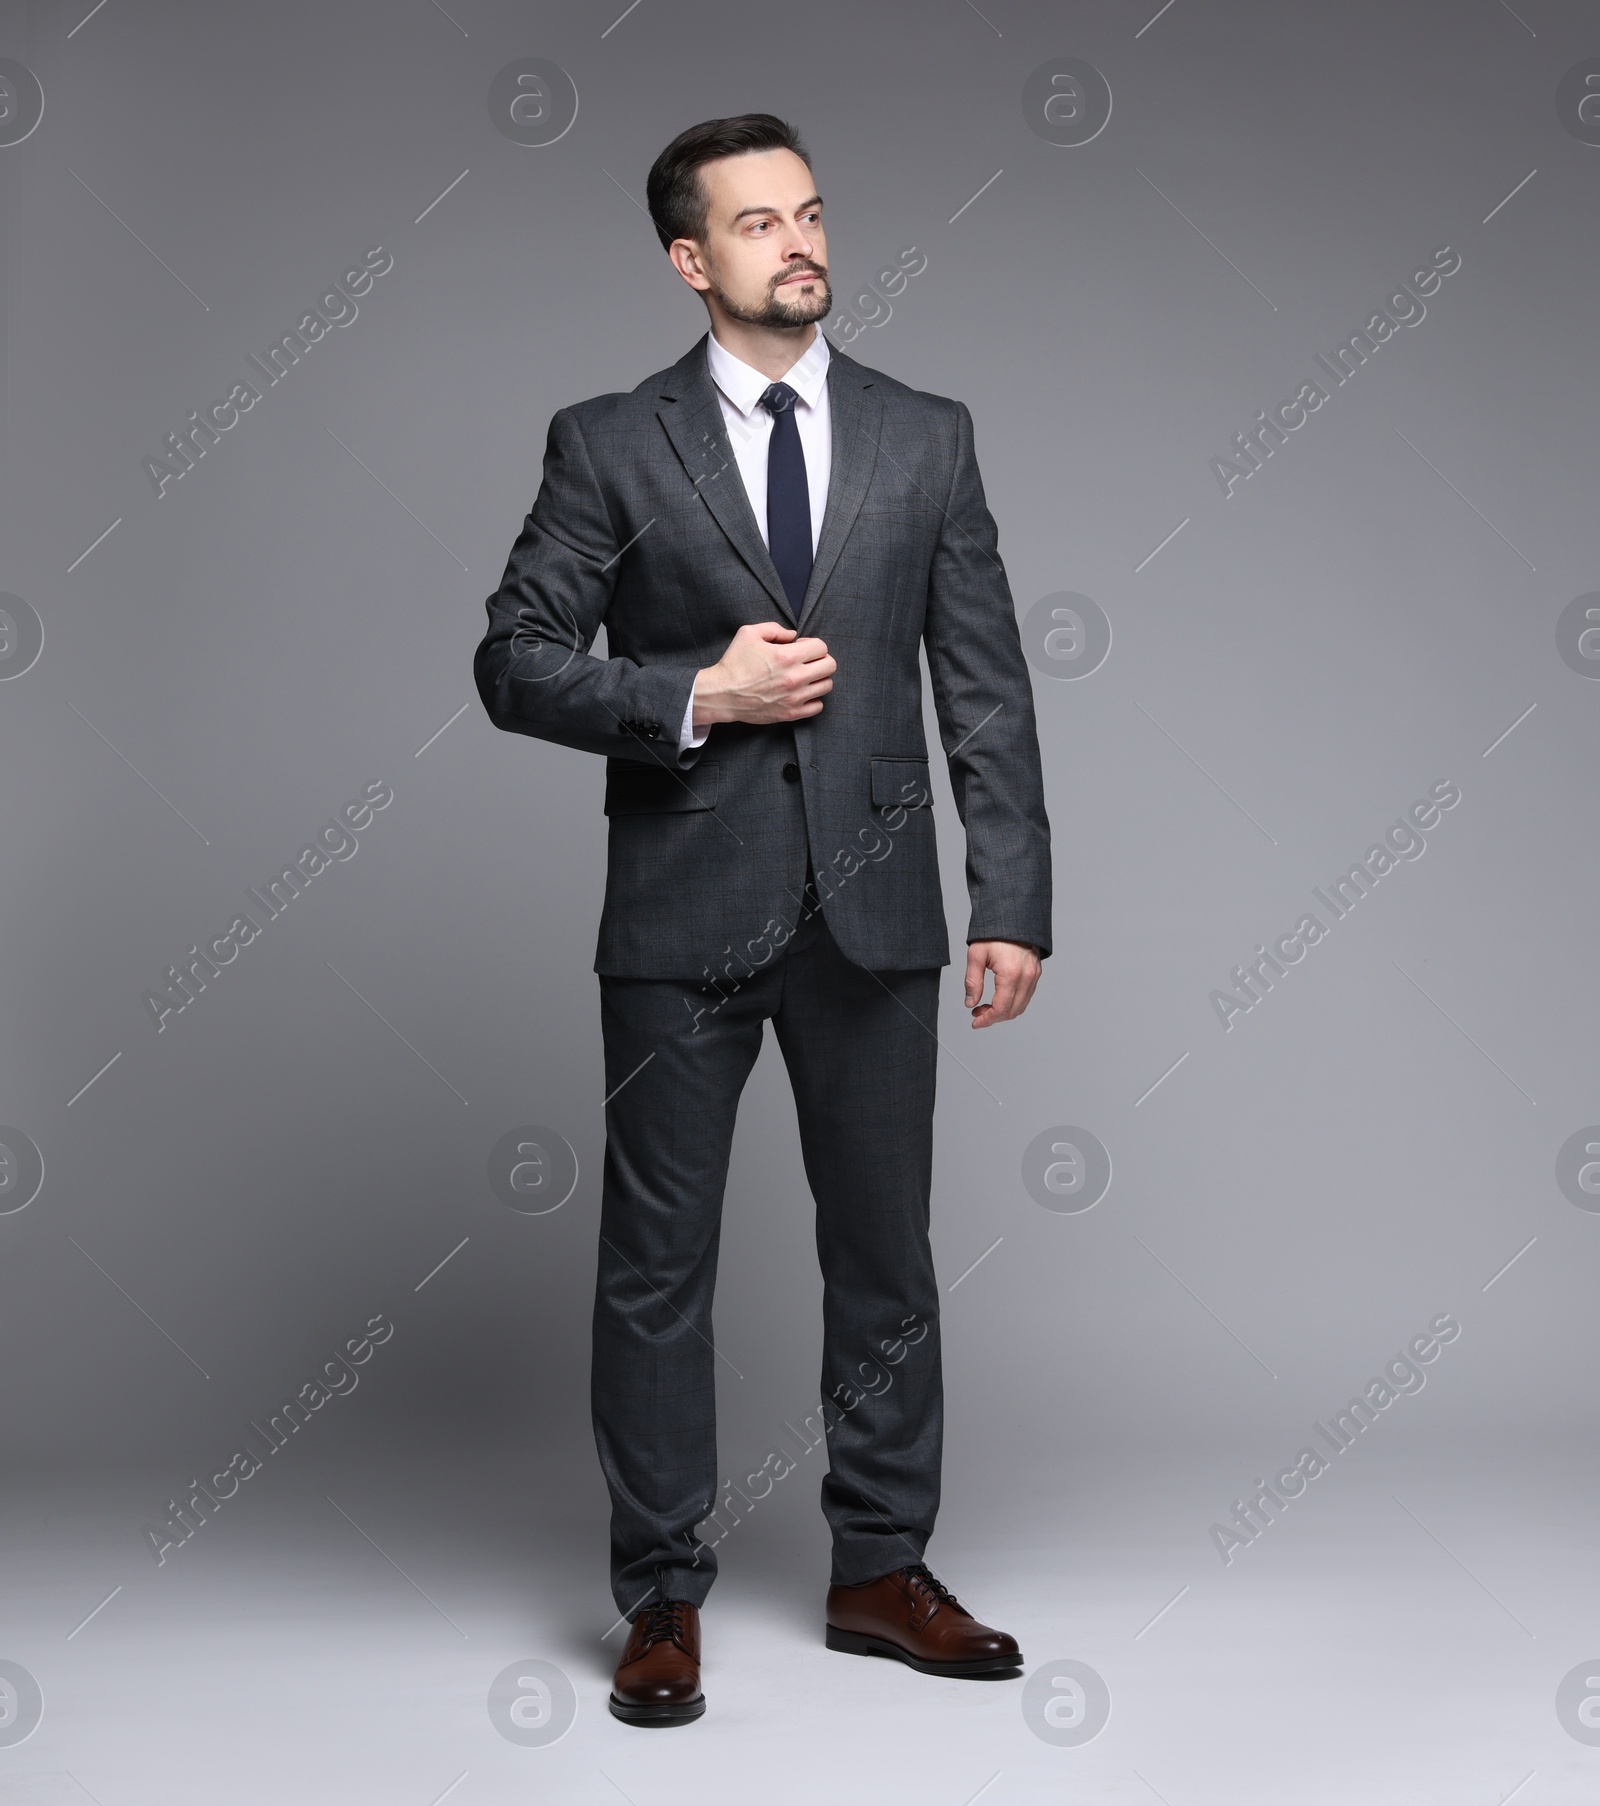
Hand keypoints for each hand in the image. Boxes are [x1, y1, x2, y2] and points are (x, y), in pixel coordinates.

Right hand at [693, 621, 834, 726]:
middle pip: (830, 666)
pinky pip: (818, 706)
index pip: (821, 647)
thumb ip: (774, 629)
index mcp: (787, 656)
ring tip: (805, 677)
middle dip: (821, 659)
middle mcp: (795, 677)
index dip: (813, 644)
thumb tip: (793, 635)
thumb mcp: (749, 633)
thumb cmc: (734, 663)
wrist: (722, 694)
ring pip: (827, 686)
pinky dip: (814, 699)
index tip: (801, 648)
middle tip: (808, 661)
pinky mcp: (791, 714)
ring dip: (818, 679)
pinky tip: (801, 693)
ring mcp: (794, 698)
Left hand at [964, 940, 1041, 1028]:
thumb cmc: (994, 932)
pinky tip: (999, 997)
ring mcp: (1034, 975)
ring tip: (986, 1006)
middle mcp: (1027, 977)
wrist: (1013, 916)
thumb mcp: (976, 955)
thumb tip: (970, 1003)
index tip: (975, 1022)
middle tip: (977, 1013)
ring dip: (1004, 1011)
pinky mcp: (1036, 972)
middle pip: (1013, 1011)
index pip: (1001, 1008)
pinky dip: (1013, 1002)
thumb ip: (972, 982)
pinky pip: (1026, 995)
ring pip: (1021, 1006)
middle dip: (994, 1017)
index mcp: (1012, 974)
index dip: (987, 1019)